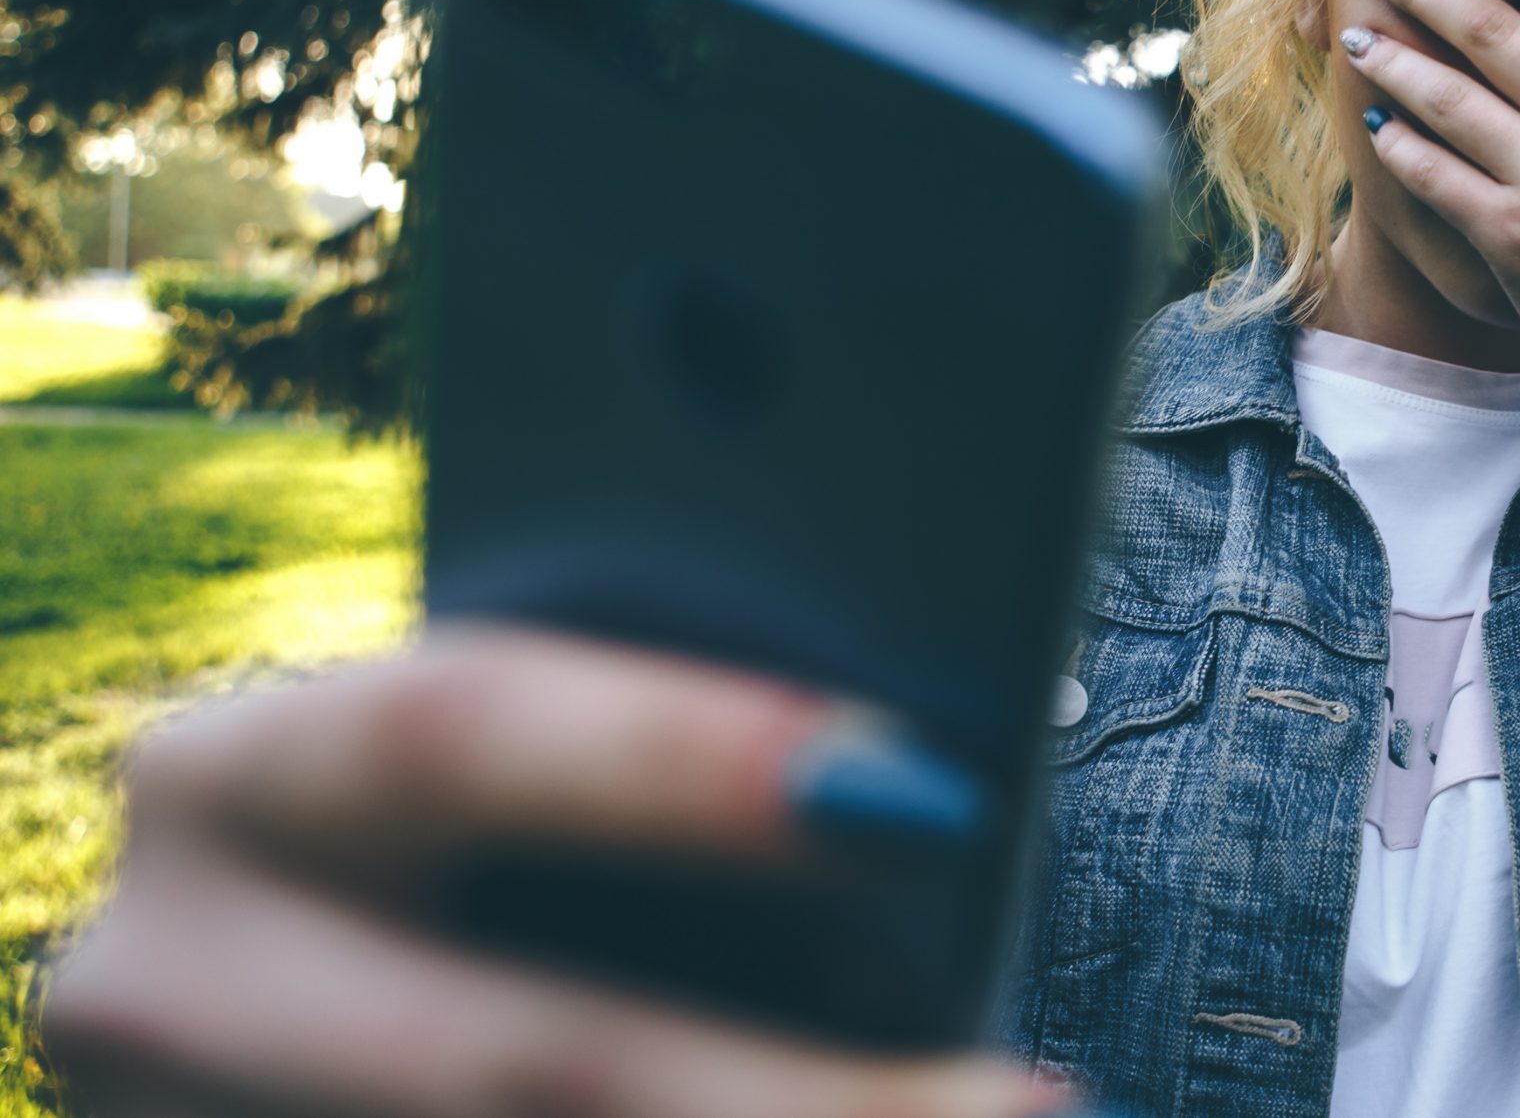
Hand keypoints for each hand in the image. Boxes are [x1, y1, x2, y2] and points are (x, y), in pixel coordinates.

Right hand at [37, 622, 1076, 1117]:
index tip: (923, 801)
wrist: (247, 990)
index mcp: (241, 778)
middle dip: (805, 1101)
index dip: (686, 763)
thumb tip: (911, 803)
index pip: (465, 737)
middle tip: (1043, 1105)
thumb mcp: (485, 773)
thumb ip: (638, 772)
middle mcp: (178, 978)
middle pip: (522, 1059)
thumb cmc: (440, 841)